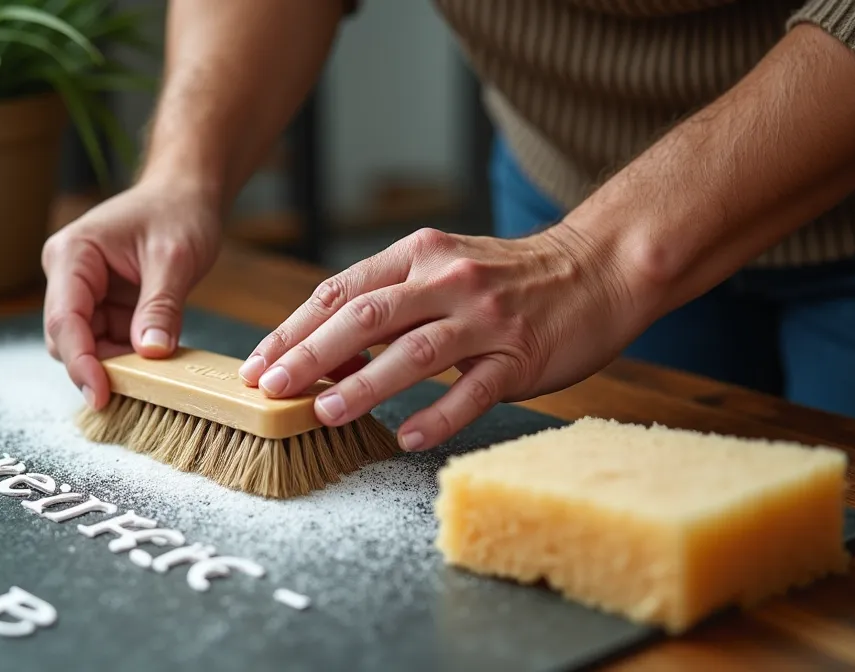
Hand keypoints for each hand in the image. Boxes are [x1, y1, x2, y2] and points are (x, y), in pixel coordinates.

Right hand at [41, 180, 222, 409]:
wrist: (187, 194)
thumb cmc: (177, 211)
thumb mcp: (175, 258)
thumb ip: (160, 307)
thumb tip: (150, 354)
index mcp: (72, 254)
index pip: (64, 319)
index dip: (80, 362)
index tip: (101, 395)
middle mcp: (68, 275)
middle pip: (68, 339)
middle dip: (98, 367)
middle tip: (139, 390)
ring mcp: (85, 292)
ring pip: (88, 346)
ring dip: (118, 364)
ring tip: (155, 374)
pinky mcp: (104, 306)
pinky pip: (108, 342)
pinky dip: (130, 357)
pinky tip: (155, 361)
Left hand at [237, 227, 642, 450]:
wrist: (596, 268)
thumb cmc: (505, 280)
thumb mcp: (440, 272)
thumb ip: (387, 304)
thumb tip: (322, 357)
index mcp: (418, 256)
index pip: (340, 291)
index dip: (293, 329)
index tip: (258, 364)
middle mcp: (447, 280)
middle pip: (366, 316)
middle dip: (310, 354)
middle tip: (272, 389)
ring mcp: (485, 318)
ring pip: (414, 352)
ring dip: (364, 385)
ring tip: (324, 413)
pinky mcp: (520, 354)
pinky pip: (472, 390)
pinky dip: (436, 414)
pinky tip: (404, 437)